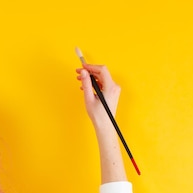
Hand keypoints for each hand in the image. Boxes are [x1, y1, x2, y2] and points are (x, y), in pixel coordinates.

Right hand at [75, 63, 126, 182]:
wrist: (105, 125)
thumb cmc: (98, 115)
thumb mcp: (89, 98)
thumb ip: (86, 83)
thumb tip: (84, 72)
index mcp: (110, 87)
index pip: (101, 70)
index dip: (91, 66)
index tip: (82, 67)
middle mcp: (114, 87)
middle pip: (101, 73)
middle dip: (89, 72)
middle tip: (78, 72)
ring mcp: (113, 90)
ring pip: (101, 78)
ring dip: (91, 78)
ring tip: (80, 80)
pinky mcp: (111, 93)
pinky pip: (102, 84)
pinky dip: (94, 83)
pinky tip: (85, 87)